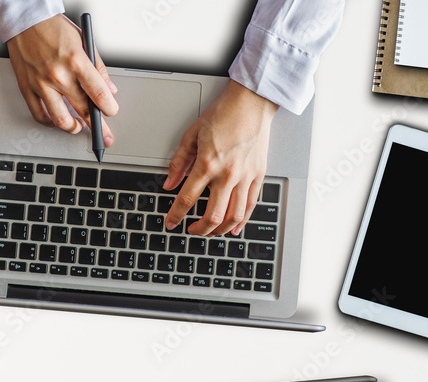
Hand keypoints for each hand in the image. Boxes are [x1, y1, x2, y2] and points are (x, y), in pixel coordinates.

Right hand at [7, 14, 117, 143]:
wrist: (25, 21)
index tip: (111, 113)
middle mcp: (59, 75)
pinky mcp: (27, 88)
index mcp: (76, 61)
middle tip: (104, 134)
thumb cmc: (53, 28)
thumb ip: (98, 67)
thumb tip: (109, 89)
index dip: (109, 108)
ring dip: (73, 128)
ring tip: (78, 127)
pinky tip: (57, 120)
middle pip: (83, 110)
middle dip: (98, 126)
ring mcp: (41, 84)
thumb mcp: (84, 41)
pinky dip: (51, 122)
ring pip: (61, 120)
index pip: (99, 94)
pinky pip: (40, 115)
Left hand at [163, 80, 278, 236]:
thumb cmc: (223, 114)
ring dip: (219, 230)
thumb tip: (169, 183)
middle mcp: (227, 175)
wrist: (251, 103)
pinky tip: (234, 228)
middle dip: (198, 229)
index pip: (187, 199)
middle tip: (191, 230)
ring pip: (233, 217)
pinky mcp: (258, 176)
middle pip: (212, 216)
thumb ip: (179, 162)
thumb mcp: (192, 135)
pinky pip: (250, 206)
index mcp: (207, 164)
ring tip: (210, 232)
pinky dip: (241, 221)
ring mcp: (245, 177)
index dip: (176, 215)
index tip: (170, 222)